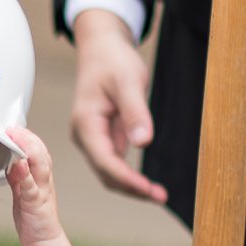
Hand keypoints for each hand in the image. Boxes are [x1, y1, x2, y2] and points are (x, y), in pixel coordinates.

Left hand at [3, 127, 65, 245]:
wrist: (43, 241)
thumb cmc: (33, 217)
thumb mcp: (22, 193)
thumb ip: (17, 177)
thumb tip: (10, 161)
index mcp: (40, 176)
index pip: (36, 150)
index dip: (26, 137)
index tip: (13, 126)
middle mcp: (44, 181)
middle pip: (40, 152)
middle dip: (27, 138)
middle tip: (12, 127)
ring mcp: (42, 192)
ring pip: (40, 166)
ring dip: (28, 150)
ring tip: (17, 138)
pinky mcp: (37, 205)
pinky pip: (32, 188)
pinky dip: (26, 176)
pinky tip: (18, 166)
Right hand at [69, 9, 167, 203]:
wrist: (101, 47)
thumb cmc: (112, 60)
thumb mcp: (128, 82)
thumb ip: (135, 113)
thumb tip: (143, 143)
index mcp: (86, 125)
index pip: (105, 161)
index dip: (125, 179)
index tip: (148, 190)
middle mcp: (85, 136)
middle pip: (105, 173)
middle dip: (130, 188)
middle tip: (160, 197)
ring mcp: (93, 137)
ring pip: (109, 170)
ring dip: (130, 184)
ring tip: (157, 194)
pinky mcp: (103, 135)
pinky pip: (114, 161)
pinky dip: (129, 173)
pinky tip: (146, 180)